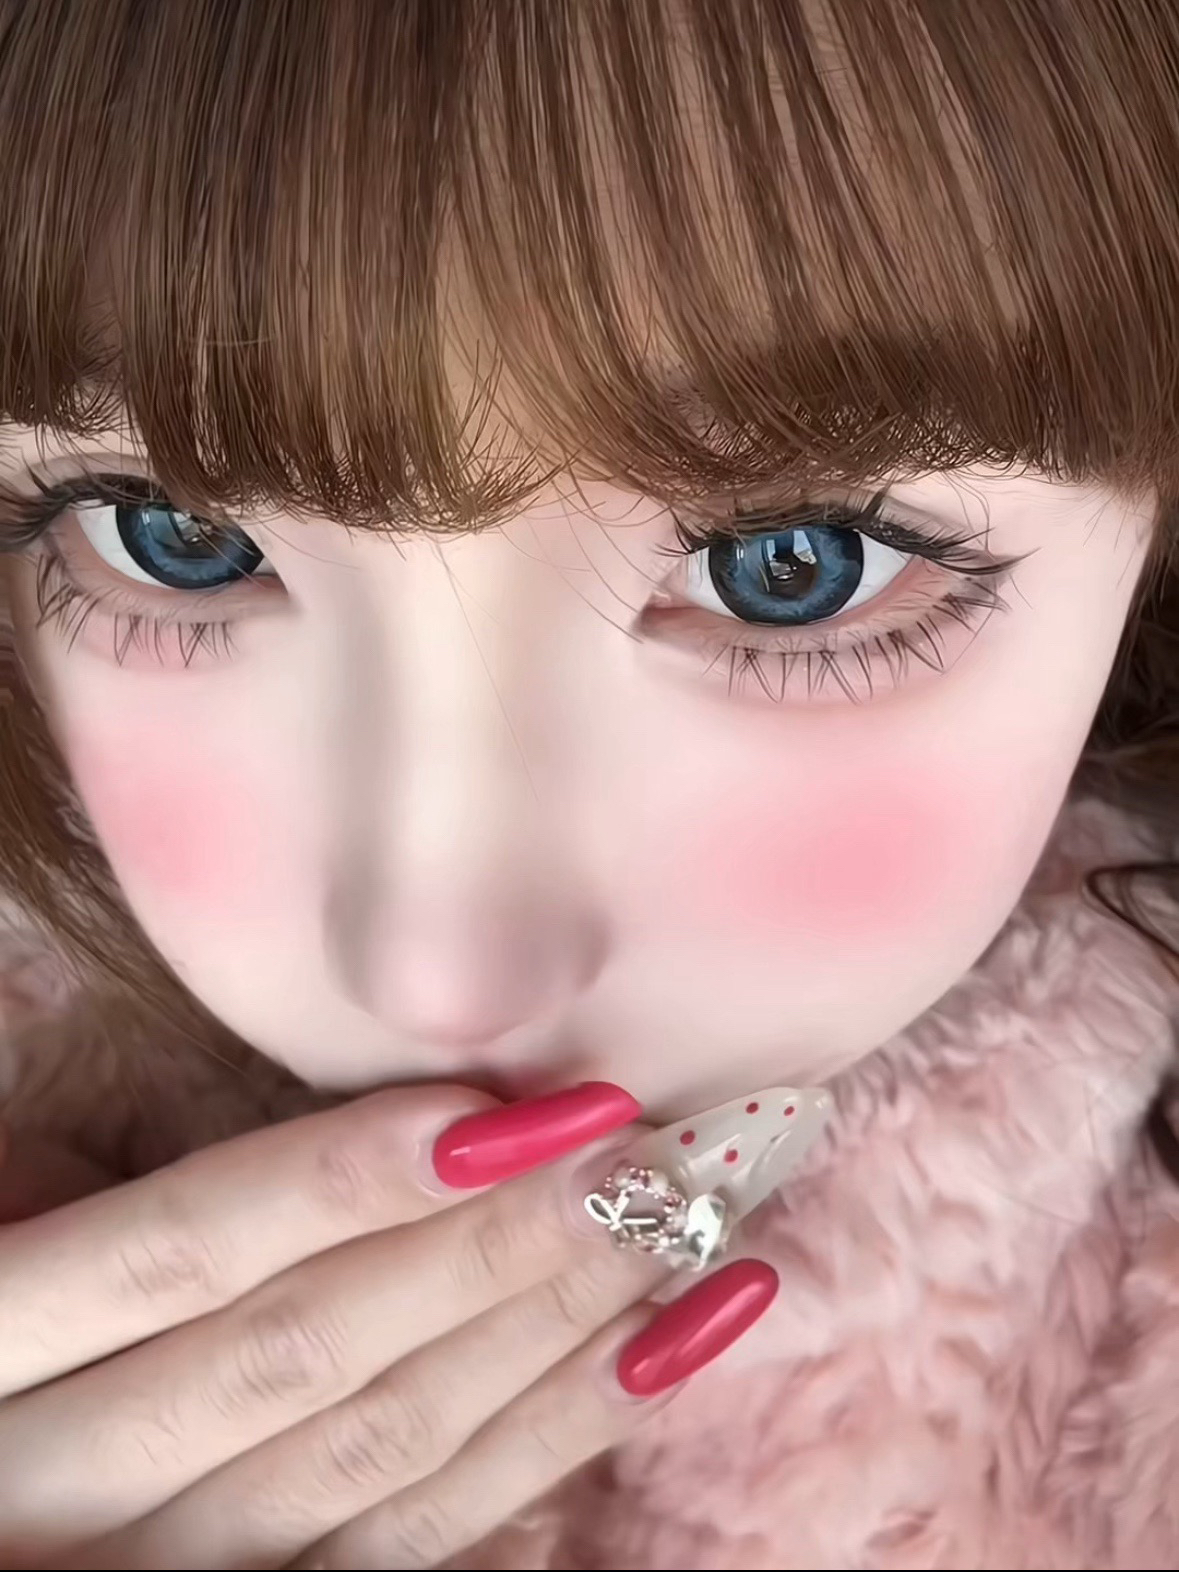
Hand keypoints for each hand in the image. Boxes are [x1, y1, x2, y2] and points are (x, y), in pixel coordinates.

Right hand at [0, 1083, 777, 1568]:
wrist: (26, 1520)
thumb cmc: (18, 1377)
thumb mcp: (3, 1288)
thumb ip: (104, 1229)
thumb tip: (335, 1124)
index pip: (184, 1248)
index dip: (342, 1176)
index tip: (500, 1105)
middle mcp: (66, 1482)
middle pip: (304, 1348)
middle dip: (488, 1248)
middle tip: (642, 1153)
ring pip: (379, 1453)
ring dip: (549, 1340)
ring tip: (686, 1242)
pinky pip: (412, 1554)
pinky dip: (540, 1453)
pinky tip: (646, 1368)